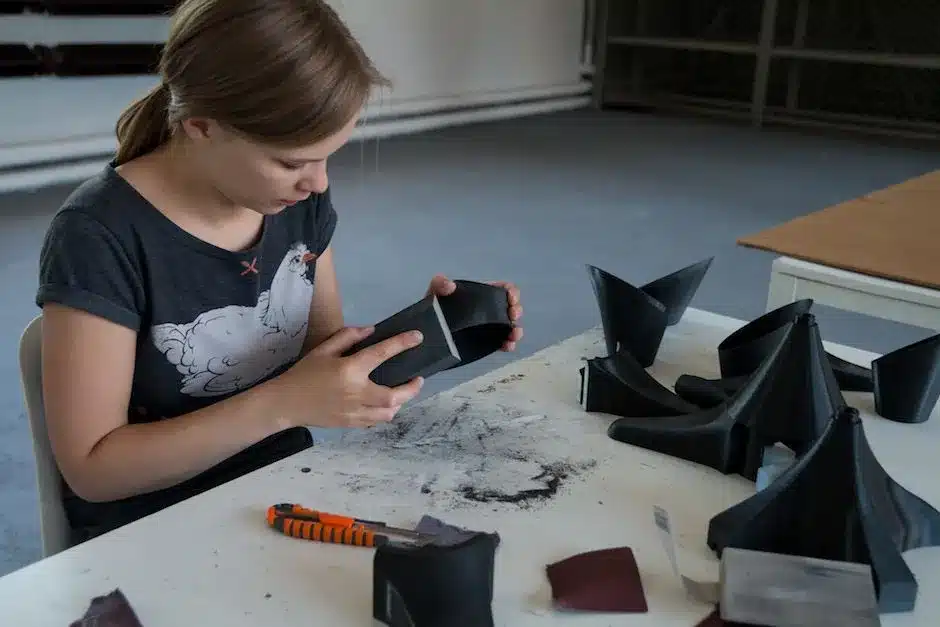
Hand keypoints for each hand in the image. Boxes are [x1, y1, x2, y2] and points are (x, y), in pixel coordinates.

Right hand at [273, 326, 424, 427]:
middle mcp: (356, 393)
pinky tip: (383, 406)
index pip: (382, 353)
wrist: (286, 403)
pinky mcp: (350, 424)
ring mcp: (354, 412)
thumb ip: (348, 337)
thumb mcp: (323, 349)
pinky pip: (374, 422)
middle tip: (418, 379)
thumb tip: (371, 331)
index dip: (402, 344)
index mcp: (349, 370)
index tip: (417, 337)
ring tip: (402, 394)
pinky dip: (383, 414)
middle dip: (411, 388)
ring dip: (399, 404)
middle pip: (393, 396)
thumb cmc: (304, 373)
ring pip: (387, 413)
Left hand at [426, 274, 523, 350]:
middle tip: (512, 315)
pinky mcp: (485, 344)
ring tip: (514, 334)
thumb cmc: (431, 311)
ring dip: (516, 329)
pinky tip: (507, 345)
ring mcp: (488, 328)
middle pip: (511, 307)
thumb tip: (450, 285)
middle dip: (516, 310)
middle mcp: (488, 311)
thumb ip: (438, 284)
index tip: (510, 297)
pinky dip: (509, 344)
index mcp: (480, 295)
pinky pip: (502, 343)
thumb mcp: (433, 293)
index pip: (502, 289)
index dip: (511, 291)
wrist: (427, 337)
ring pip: (510, 327)